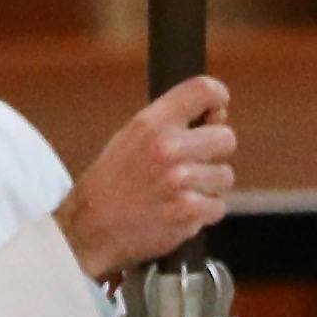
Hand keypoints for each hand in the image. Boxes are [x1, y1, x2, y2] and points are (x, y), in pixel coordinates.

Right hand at [57, 72, 236, 276]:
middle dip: (214, 152)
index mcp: (151, 123)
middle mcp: (168, 147)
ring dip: (208, 186)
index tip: (215, 112)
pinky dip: (203, 212)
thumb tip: (219, 115)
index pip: (204, 90)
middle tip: (189, 165)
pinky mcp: (189, 211)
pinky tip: (177, 210)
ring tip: (176, 192)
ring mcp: (180, 180)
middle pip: (227, 138)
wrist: (90, 227)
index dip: (218, 98)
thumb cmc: (114, 181)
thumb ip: (172, 123)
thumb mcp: (131, 137)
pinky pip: (218, 206)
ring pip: (225, 176)